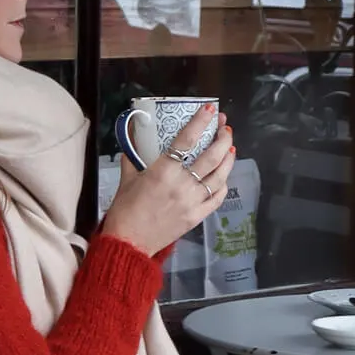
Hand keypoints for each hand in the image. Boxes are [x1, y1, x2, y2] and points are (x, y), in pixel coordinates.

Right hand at [101, 106, 235, 258]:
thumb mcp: (126, 181)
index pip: (187, 141)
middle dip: (221, 138)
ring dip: (227, 159)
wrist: (129, 243)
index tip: (210, 111)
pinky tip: (224, 176)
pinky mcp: (197, 217)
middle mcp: (182, 184)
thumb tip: (132, 147)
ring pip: (218, 176)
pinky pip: (216, 198)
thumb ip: (132, 161)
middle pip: (210, 156)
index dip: (200, 123)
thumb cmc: (125, 211)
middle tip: (224, 128)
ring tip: (230, 146)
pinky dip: (223, 185)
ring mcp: (193, 201)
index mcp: (163, 171)